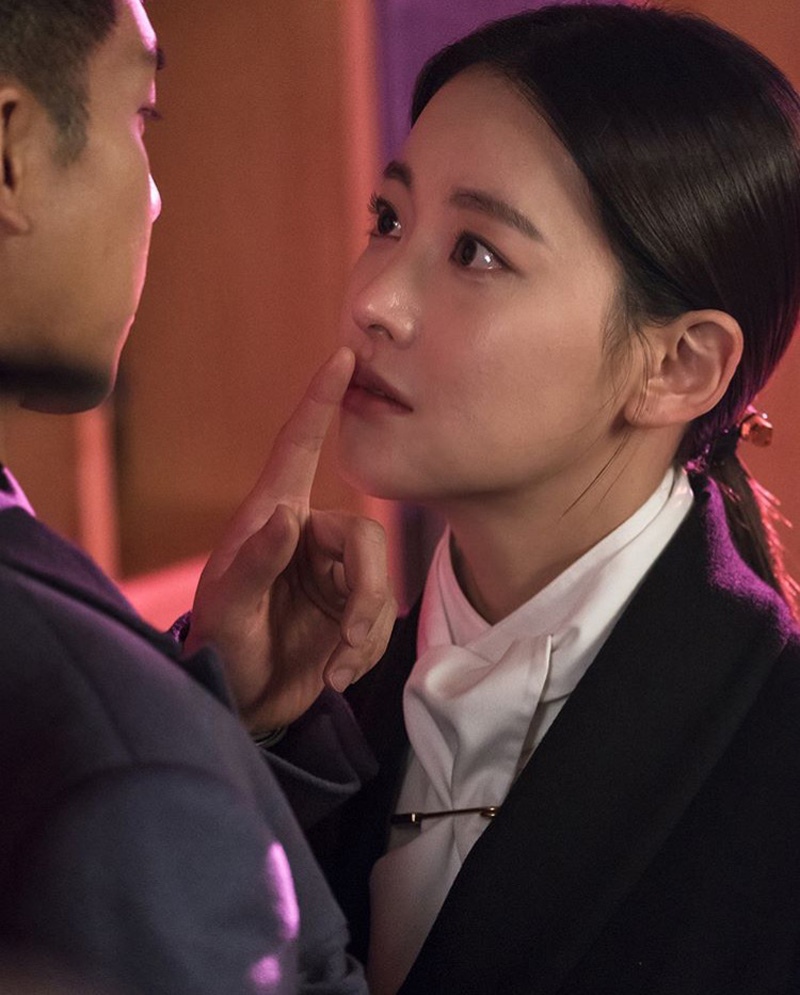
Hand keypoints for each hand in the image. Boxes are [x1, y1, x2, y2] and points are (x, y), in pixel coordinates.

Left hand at [184, 347, 396, 730]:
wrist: (243, 701)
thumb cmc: (222, 648)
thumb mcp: (228, 610)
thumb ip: (256, 562)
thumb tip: (288, 517)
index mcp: (272, 518)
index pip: (300, 448)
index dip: (320, 401)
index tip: (342, 355)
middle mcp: (308, 536)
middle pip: (366, 536)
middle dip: (364, 595)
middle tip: (345, 646)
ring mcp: (333, 571)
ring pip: (380, 578)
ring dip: (364, 631)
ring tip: (335, 670)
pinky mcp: (351, 606)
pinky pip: (382, 615)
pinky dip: (367, 648)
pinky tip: (337, 673)